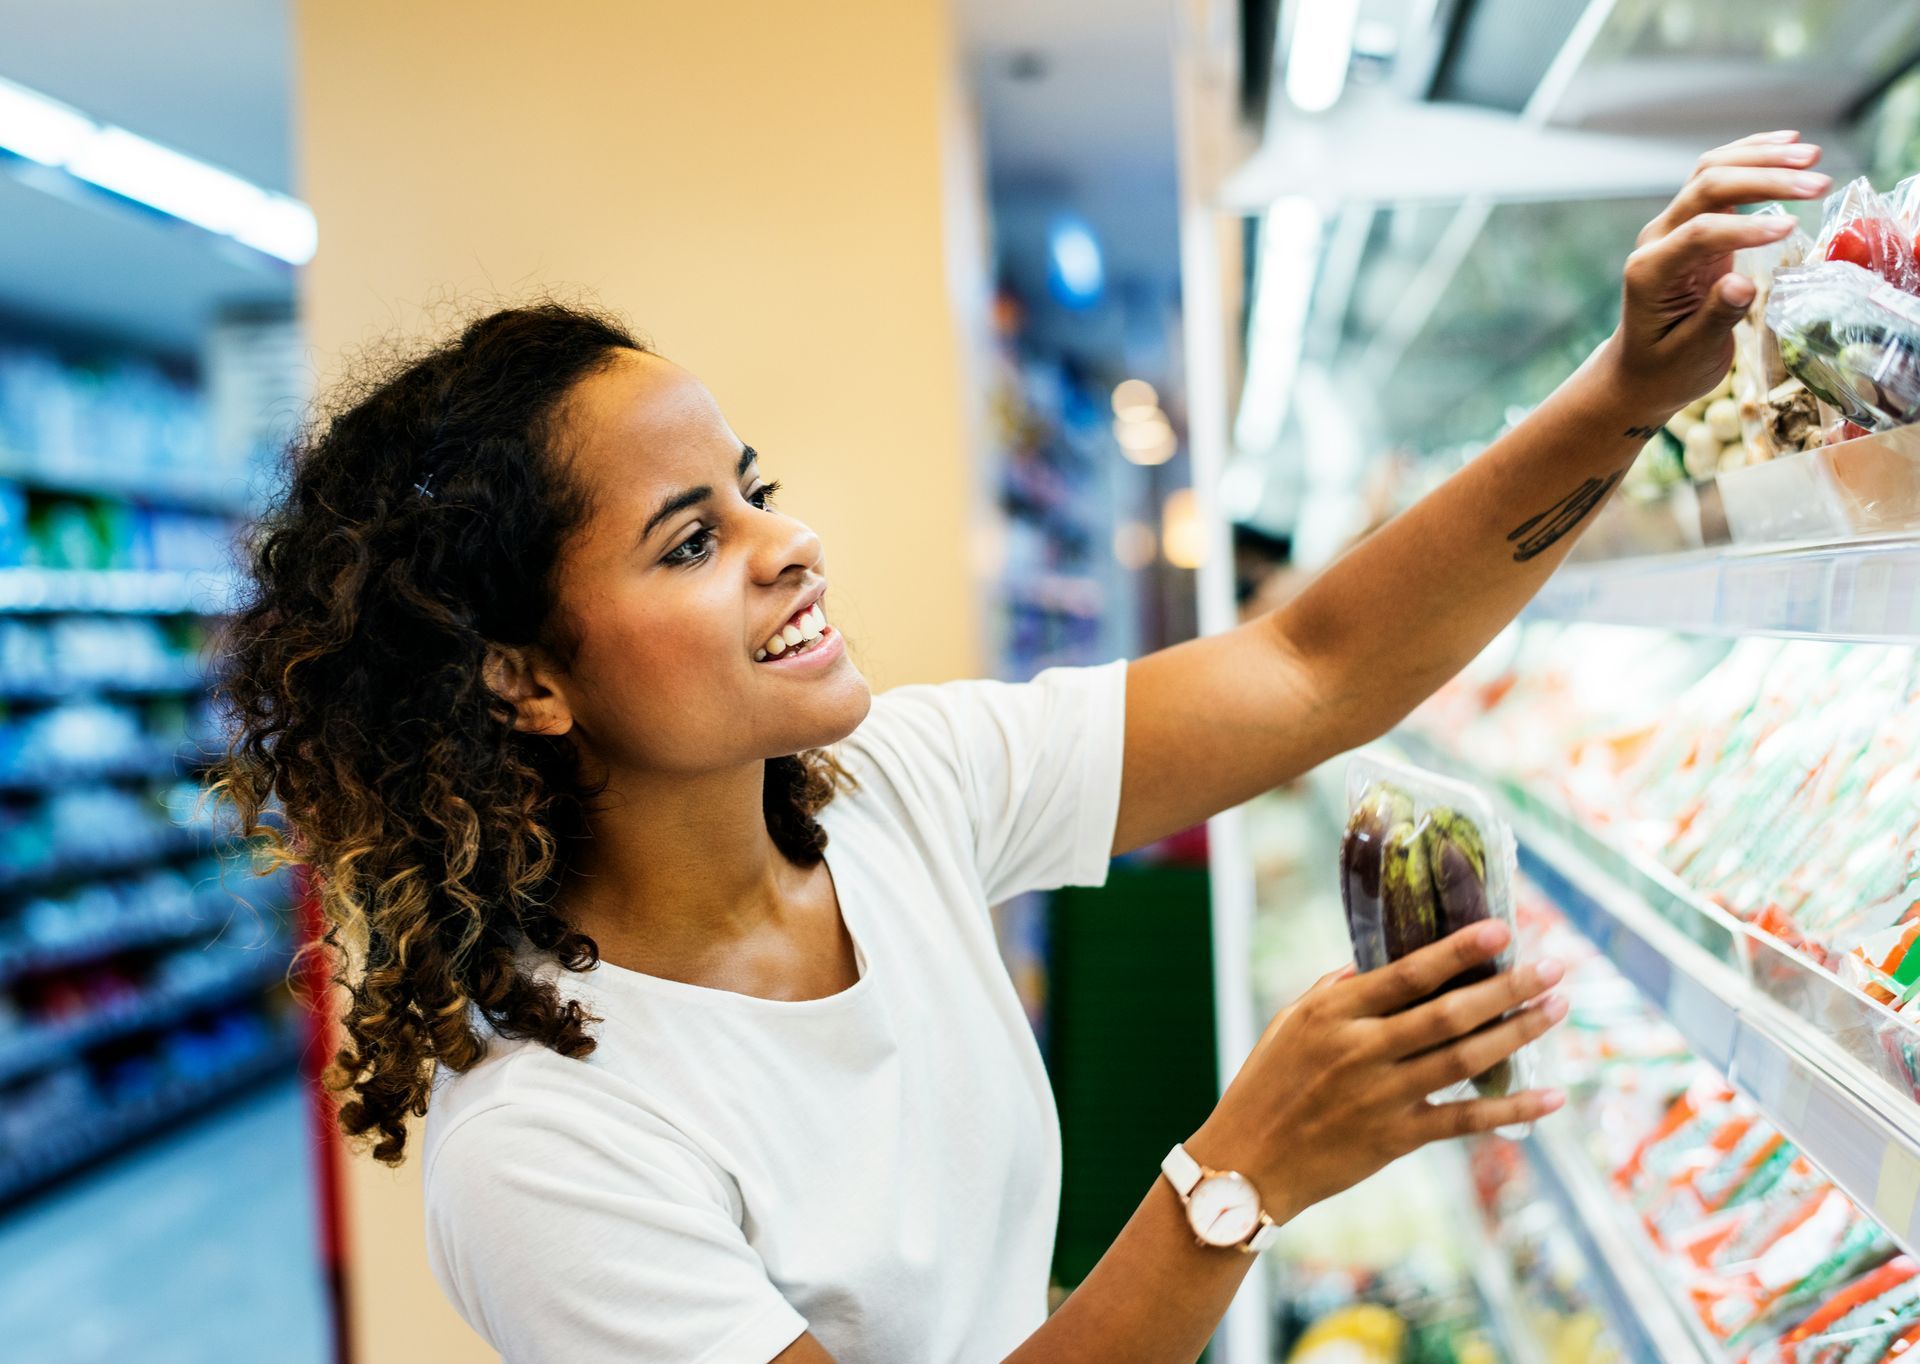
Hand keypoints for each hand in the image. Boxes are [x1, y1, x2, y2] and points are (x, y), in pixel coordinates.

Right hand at [1188, 922, 1564, 1225]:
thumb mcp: (1288, 1024)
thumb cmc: (1265, 1085)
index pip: (1408, 972)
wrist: (1247, 1164)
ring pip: (1465, 1060)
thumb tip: (1381, 964)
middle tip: (1555, 968)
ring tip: (1556, 1009)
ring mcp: (1381, 1096)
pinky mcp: (1396, 1139)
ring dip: (1518, 1032)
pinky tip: (1550, 1095)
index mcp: (1333, 1013)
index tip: (1502, 929)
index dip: (1459, 951)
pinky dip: (1512, 1109)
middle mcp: (1361, 1049)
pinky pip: (1465, 1120)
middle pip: (1450, 1013)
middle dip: (1508, 986)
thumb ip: (1336, 991)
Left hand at [1600, 130, 1830, 423]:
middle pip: (1706, 188)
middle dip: (1763, 179)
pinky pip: (1718, 178)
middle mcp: (1656, 241)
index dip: (1745, 228)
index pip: (1698, 233)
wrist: (1641, 371)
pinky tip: (1787, 144)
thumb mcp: (1692, 355)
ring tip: (1813, 156)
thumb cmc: (1667, 369)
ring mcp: (1672, 228)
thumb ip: (1716, 318)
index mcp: (1649, 273)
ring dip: (1762, 159)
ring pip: (1711, 172)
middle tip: (1819, 183)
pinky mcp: (1693, 224)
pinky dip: (1751, 158)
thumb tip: (1743, 286)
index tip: (1792, 227)